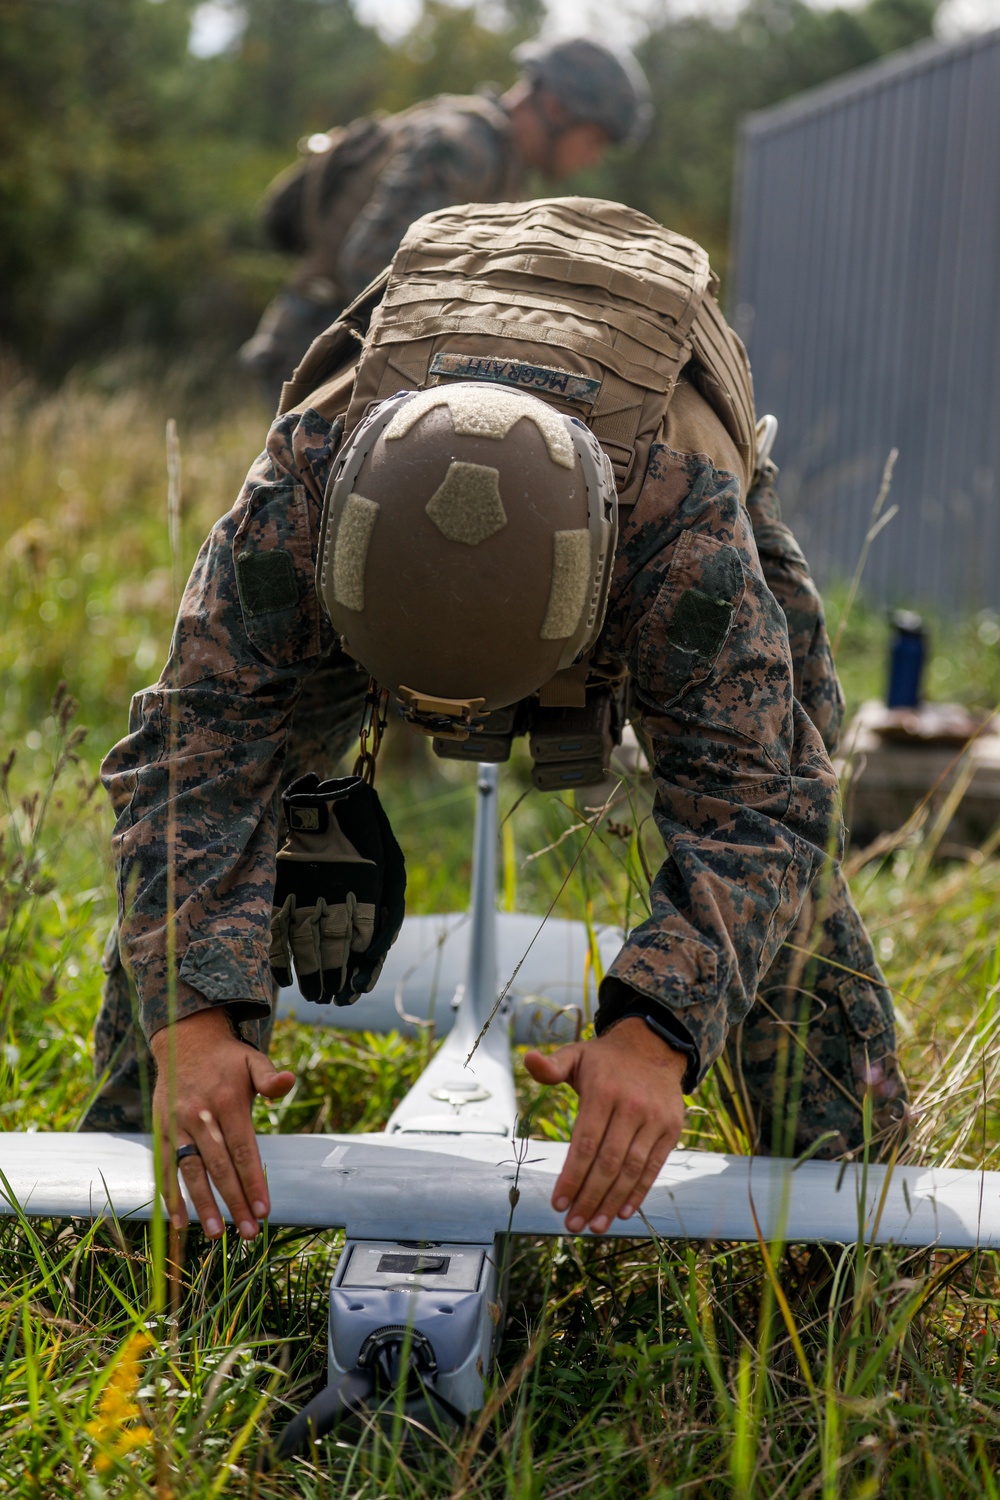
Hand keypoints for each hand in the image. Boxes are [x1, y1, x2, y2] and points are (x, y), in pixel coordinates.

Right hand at [150, 1009, 294, 1239]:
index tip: (265, 1211)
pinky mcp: (162, 1132)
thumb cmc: (227, 1059)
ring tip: (217, 1235)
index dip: (253, 1181)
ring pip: (190, 1172)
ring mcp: (178, 1126)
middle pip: (220, 1167)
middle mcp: (200, 1116)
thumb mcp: (253, 1059)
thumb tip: (289, 1080)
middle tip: (250, 1233)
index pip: (243, 1150)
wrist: (184, 1041)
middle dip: (235, 1202)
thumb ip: (270, 1076)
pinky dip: (171, 1196)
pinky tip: (181, 1222)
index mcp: (227, 1102)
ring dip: (203, 1205)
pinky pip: (166, 1169)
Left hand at [524, 1017, 686, 1235]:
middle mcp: (631, 1107)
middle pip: (608, 1162)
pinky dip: (639, 1192)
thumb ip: (552, 1066)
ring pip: (631, 1169)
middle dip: (589, 1198)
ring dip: (612, 1202)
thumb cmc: (604, 1060)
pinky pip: (654, 1166)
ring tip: (595, 1226)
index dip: (572, 1176)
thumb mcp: (576, 1054)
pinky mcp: (671, 1129)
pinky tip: (622, 1212)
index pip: (585, 1143)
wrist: (654, 1046)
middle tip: (573, 1225)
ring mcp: (654, 1119)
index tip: (558, 1204)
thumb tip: (528, 1060)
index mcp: (603, 1091)